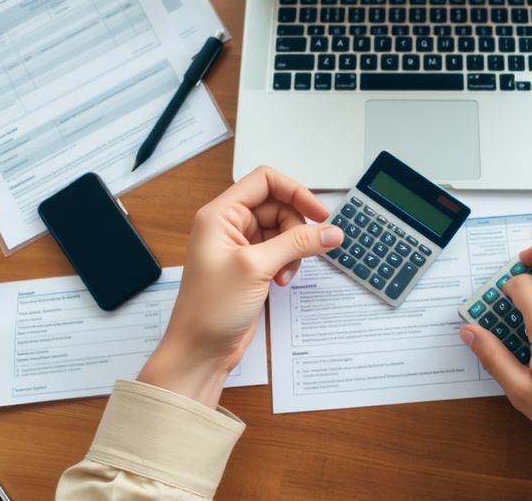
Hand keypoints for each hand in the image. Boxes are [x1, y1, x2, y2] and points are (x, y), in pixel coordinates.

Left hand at [138, 166, 342, 408]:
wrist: (199, 351)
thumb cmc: (210, 309)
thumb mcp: (257, 268)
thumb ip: (297, 244)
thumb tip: (332, 231)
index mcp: (220, 215)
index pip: (265, 181)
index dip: (296, 192)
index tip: (320, 214)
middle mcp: (229, 226)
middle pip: (278, 206)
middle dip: (296, 229)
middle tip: (301, 253)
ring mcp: (240, 247)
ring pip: (282, 231)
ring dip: (293, 250)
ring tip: (284, 274)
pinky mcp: (250, 267)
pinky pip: (279, 252)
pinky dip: (287, 264)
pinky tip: (280, 282)